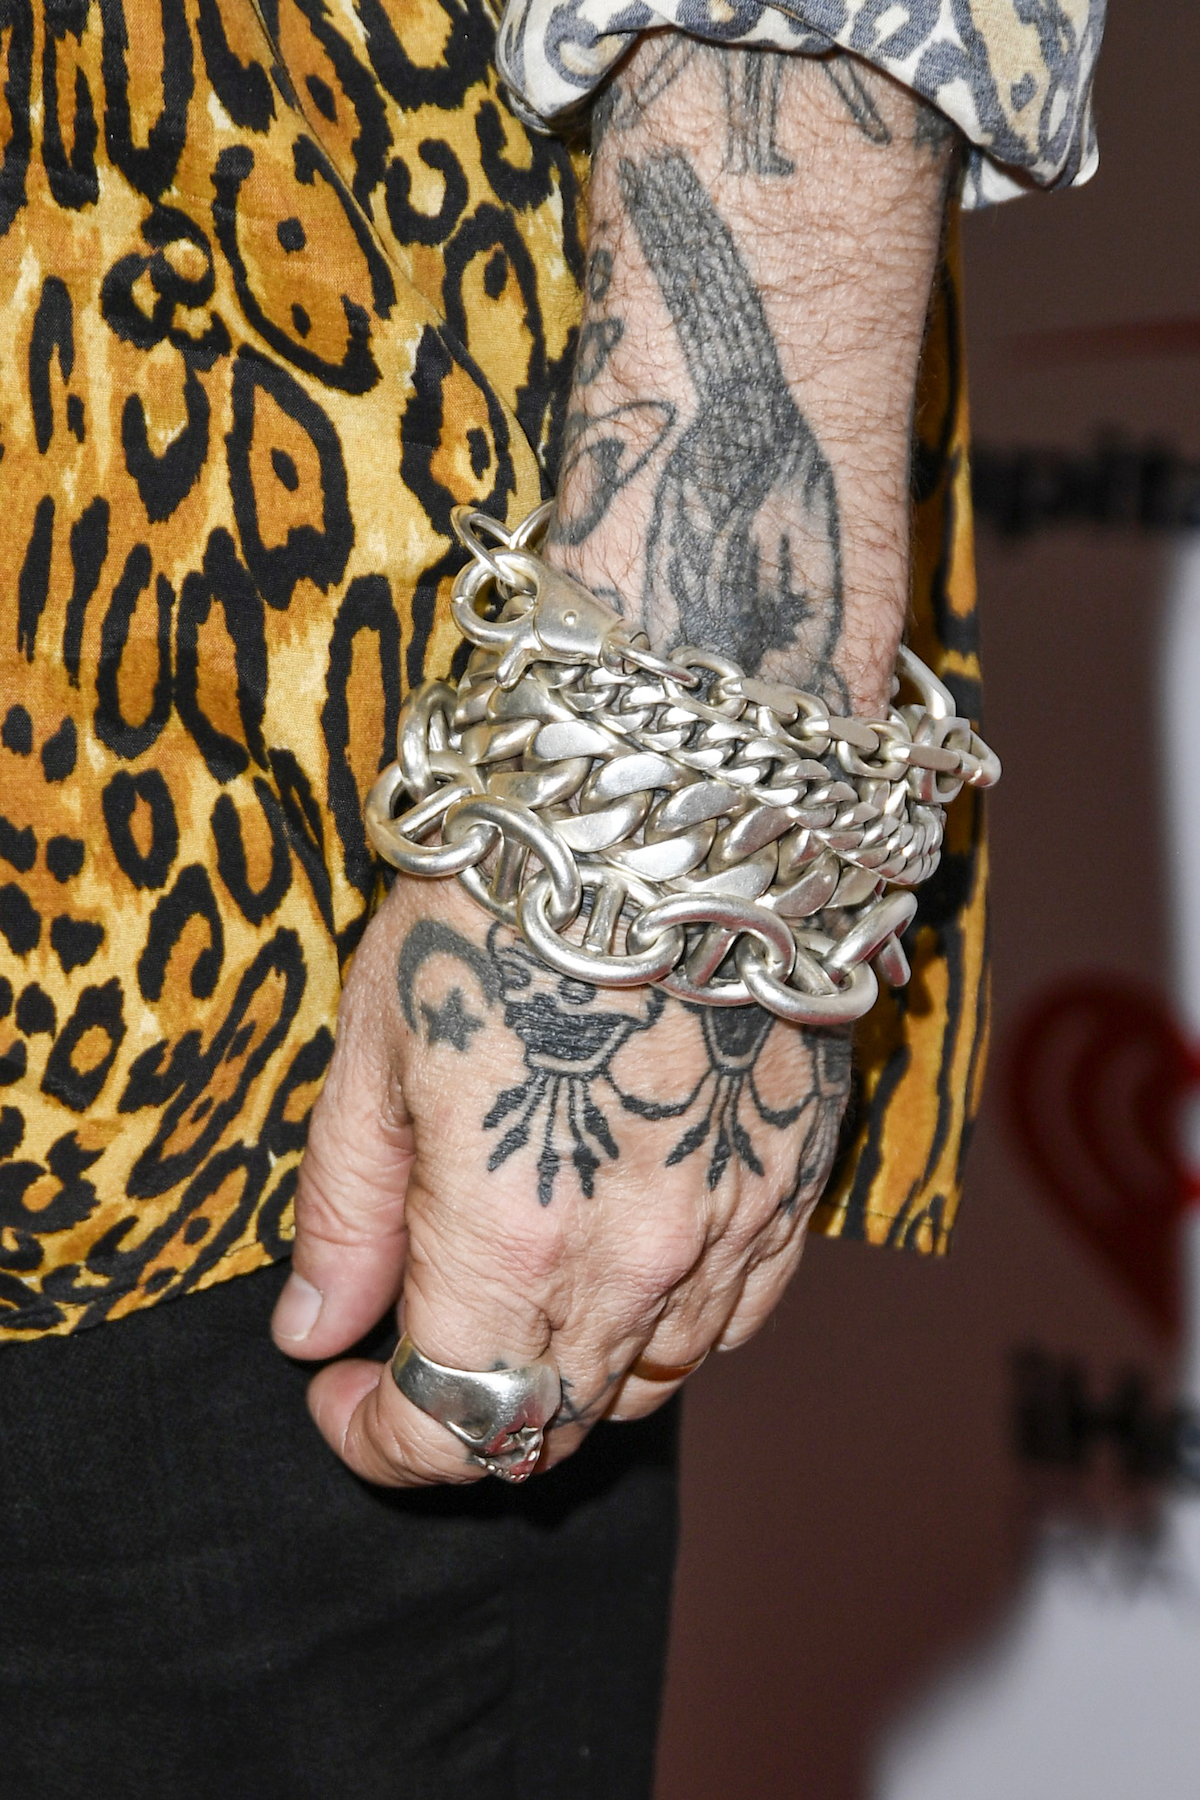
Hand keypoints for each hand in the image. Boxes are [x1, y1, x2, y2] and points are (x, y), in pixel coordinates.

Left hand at [271, 40, 954, 1483]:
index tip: (339, 1390)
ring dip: (571, 1371)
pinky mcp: (801, 1175)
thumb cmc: (511, 876)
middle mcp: (644, 1252)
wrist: (683, 775)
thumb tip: (315, 1329)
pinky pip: (740, 1313)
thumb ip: (349, 1207)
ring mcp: (738, 1219)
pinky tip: (623, 1257)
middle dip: (469, 1412)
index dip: (381, 1437)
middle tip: (409, 1342)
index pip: (453, 1423)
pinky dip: (670, 1324)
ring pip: (656, 1381)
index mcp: (517, 1229)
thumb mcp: (376, 1034)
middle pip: (557, 1422)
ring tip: (512, 1289)